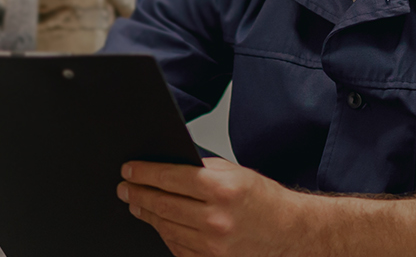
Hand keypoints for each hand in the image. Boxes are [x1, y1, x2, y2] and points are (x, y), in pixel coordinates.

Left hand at [118, 158, 319, 255]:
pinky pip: (176, 246)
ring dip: (146, 214)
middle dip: (137, 194)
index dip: (143, 173)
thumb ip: (200, 170)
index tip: (128, 171)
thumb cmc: (264, 201)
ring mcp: (213, 245)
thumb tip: (164, 168)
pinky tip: (158, 223)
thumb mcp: (235, 173)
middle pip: (162, 204)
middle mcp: (217, 219)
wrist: (290, 232)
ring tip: (137, 204)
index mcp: (223, 190)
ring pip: (165, 227)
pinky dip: (164, 233)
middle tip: (125, 188)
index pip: (169, 177)